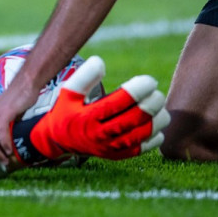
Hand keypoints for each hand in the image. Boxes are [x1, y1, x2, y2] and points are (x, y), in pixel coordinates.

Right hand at [22, 56, 167, 162]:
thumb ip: (83, 77)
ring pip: (141, 135)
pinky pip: (142, 148)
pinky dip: (154, 137)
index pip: (117, 104)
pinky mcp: (116, 155)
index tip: (149, 80)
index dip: (137, 91)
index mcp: (87, 117)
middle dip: (151, 105)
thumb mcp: (67, 92)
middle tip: (157, 92)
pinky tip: (156, 124)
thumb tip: (100, 62)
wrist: (58, 140)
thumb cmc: (65, 111)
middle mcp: (99, 135)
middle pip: (133, 120)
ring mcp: (109, 147)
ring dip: (156, 120)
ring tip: (160, 106)